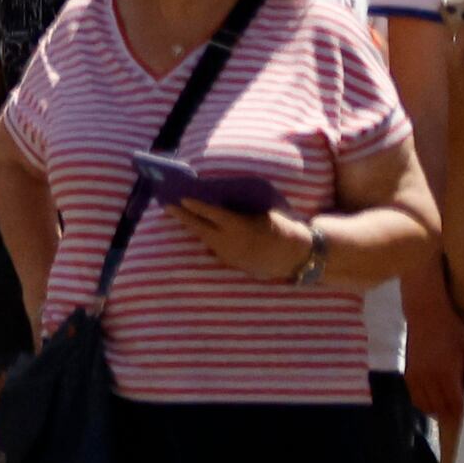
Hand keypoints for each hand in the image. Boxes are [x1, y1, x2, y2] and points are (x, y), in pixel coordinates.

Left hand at [168, 196, 317, 284]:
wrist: (296, 255)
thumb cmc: (281, 226)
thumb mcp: (261, 212)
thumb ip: (239, 210)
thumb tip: (220, 201)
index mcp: (238, 225)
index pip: (210, 213)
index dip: (194, 205)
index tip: (181, 198)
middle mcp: (230, 241)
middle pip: (199, 227)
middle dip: (182, 217)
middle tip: (167, 206)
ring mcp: (229, 254)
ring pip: (204, 239)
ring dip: (192, 228)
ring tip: (179, 217)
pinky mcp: (232, 263)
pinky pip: (214, 249)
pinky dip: (206, 239)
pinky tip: (199, 232)